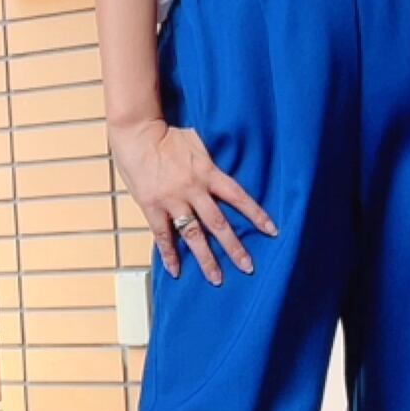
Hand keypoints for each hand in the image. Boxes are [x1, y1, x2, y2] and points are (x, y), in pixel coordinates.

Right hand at [110, 115, 277, 284]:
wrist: (137, 131)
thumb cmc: (167, 133)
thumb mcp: (197, 142)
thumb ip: (209, 162)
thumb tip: (221, 173)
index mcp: (207, 173)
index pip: (238, 197)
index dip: (256, 214)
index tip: (272, 231)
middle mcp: (193, 189)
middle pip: (218, 224)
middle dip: (235, 247)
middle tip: (248, 267)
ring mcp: (172, 200)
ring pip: (193, 235)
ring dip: (206, 259)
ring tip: (216, 279)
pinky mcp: (152, 206)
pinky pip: (162, 235)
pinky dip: (169, 254)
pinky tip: (176, 271)